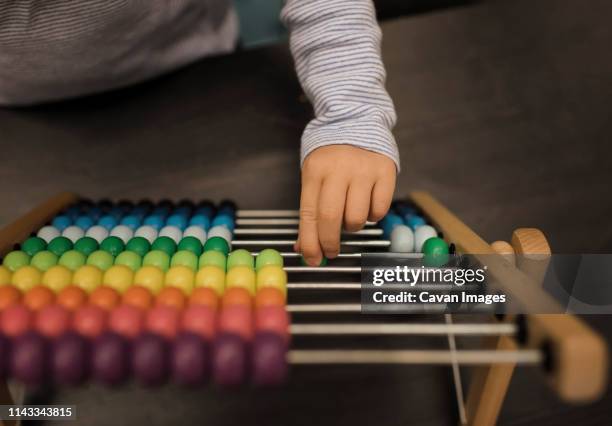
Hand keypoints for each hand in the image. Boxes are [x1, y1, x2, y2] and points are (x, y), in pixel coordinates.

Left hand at [295, 145, 396, 265]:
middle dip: (329, 242)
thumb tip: (304, 248)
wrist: (356, 121)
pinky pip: (379, 210)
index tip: (313, 259)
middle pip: (331, 217)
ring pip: (357, 217)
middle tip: (332, 251)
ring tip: (350, 215)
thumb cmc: (330, 156)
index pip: (310, 214)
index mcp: (315, 170)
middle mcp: (339, 169)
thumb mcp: (313, 176)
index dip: (311, 241)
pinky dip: (372, 215)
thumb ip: (309, 210)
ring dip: (353, 226)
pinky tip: (367, 203)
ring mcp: (364, 170)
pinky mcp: (385, 171)